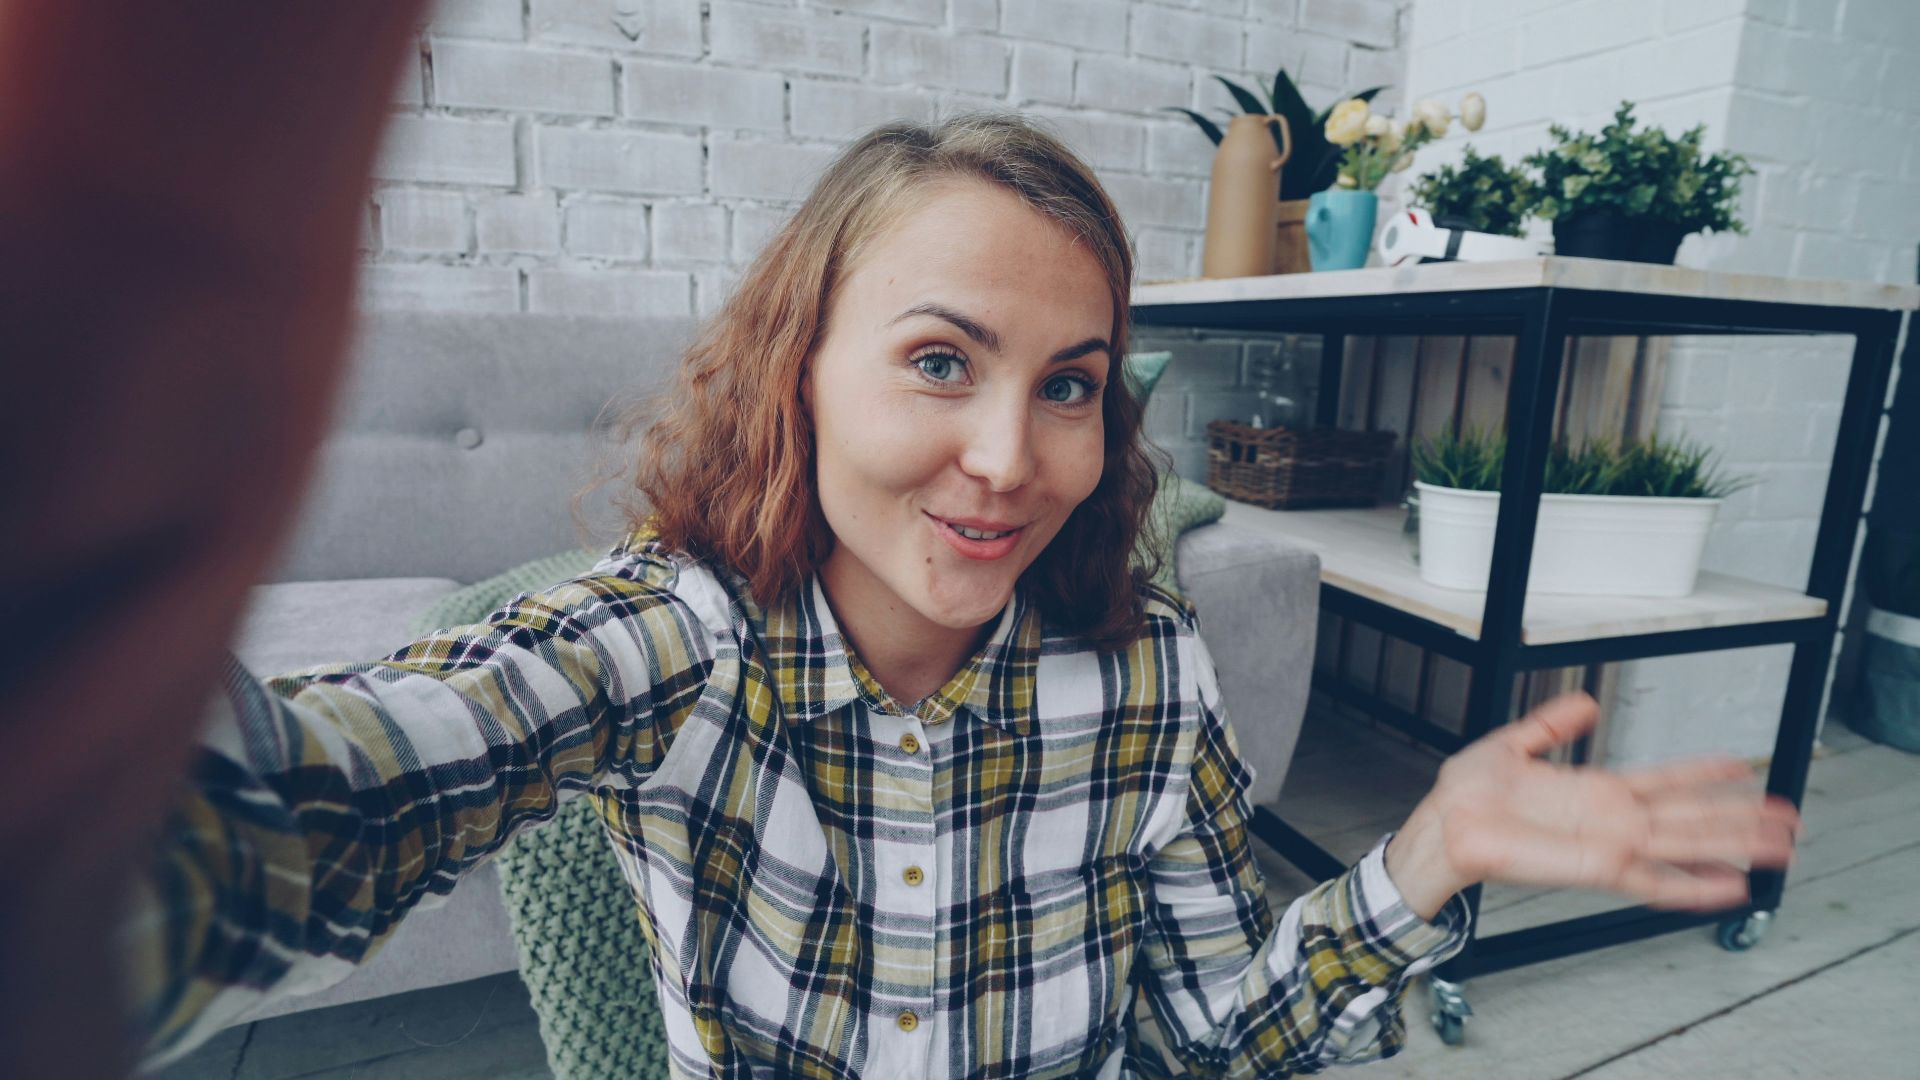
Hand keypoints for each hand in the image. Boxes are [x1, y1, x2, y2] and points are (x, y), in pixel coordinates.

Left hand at [1385, 692, 1802, 920]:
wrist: (1446, 823)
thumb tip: (1583, 703)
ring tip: (1779, 849)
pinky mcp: (1597, 868)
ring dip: (1734, 848)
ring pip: (1686, 847)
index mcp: (1596, 792)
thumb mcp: (1513, 744)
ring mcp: (1610, 845)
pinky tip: (1730, 885)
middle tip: (1786, 818)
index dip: (1702, 774)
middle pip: (1690, 817)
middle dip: (1739, 817)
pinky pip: (1654, 879)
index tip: (1740, 766)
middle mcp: (1611, 821)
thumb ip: (1552, 724)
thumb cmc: (1469, 793)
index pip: (1663, 781)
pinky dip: (1693, 885)